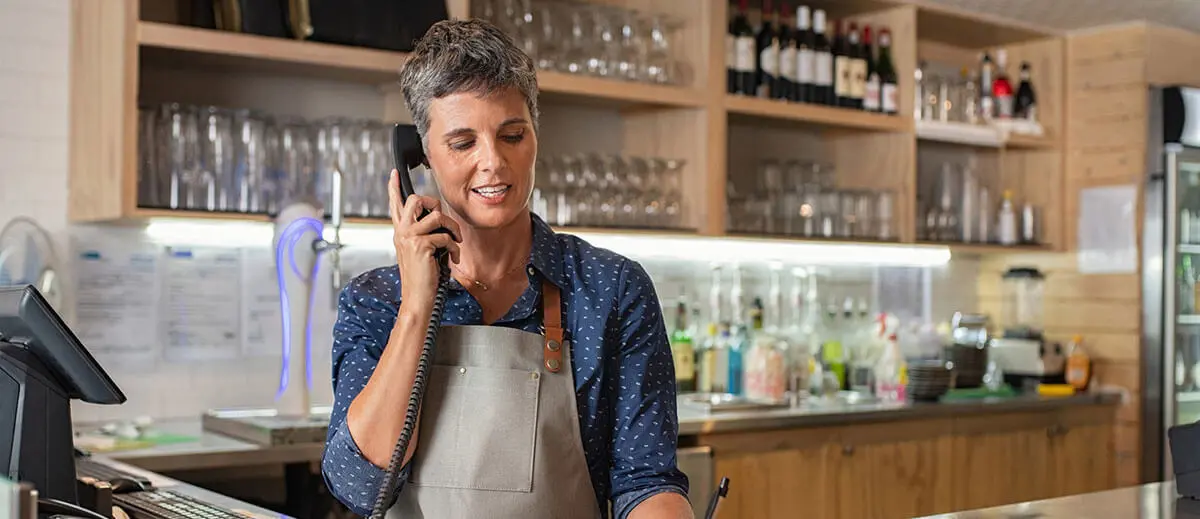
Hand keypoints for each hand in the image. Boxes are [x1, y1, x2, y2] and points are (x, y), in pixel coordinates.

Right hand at [388, 169, 460, 310]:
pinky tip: (454, 258)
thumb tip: (440, 220)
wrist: (417, 299)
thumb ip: (424, 235)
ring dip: (453, 229)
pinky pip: (446, 237)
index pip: (395, 205)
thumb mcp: (420, 252)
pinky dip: (455, 248)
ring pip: (437, 216)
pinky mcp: (421, 246)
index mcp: (400, 233)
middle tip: (443, 218)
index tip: (394, 173)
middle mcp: (401, 232)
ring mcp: (409, 238)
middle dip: (435, 203)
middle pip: (416, 199)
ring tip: (456, 242)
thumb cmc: (422, 279)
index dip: (394, 188)